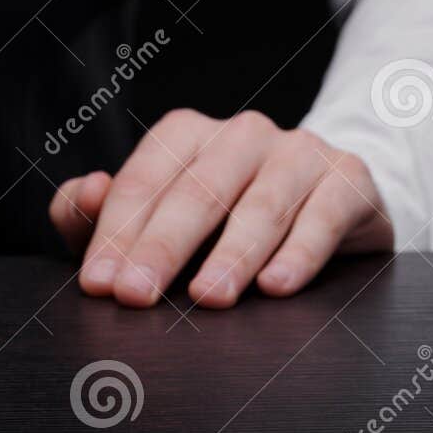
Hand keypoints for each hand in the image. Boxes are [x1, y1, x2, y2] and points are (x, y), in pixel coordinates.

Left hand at [49, 110, 391, 306]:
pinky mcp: (348, 179)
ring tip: (207, 298)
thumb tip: (85, 193)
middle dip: (161, 246)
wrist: (330, 206)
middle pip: (196, 190)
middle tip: (135, 296)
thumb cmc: (226, 222)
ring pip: (261, 203)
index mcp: (187, 134)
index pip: (144, 181)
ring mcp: (299, 152)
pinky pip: (323, 215)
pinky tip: (277, 286)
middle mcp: (242, 134)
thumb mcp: (159, 219)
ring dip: (232, 255)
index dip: (116, 233)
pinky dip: (300, 253)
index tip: (98, 284)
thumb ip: (103, 213)